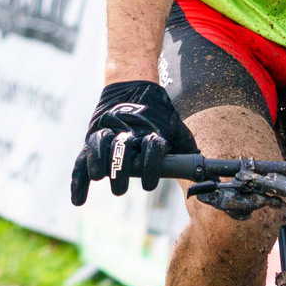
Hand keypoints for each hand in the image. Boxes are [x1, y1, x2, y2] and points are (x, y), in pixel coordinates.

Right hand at [70, 80, 197, 204]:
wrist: (131, 86)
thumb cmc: (158, 114)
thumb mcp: (176, 126)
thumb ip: (187, 149)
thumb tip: (207, 172)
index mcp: (150, 130)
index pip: (150, 148)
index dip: (149, 167)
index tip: (149, 186)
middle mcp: (127, 130)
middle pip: (121, 150)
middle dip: (119, 171)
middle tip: (119, 189)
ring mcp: (107, 132)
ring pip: (99, 146)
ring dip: (98, 164)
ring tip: (99, 178)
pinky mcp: (92, 136)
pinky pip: (82, 158)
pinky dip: (78, 180)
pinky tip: (79, 200)